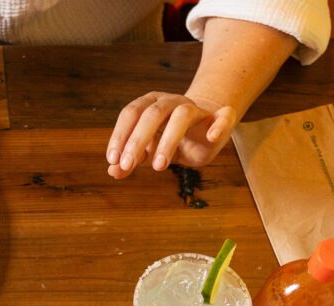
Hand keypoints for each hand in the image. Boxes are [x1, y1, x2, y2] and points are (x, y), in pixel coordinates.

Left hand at [106, 92, 237, 178]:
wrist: (203, 132)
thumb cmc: (169, 140)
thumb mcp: (148, 153)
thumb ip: (132, 160)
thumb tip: (113, 171)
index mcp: (149, 105)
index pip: (130, 113)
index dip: (120, 135)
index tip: (113, 159)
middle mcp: (170, 102)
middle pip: (152, 114)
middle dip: (137, 140)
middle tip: (128, 165)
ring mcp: (195, 108)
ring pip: (181, 115)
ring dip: (168, 141)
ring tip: (158, 166)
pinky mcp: (219, 117)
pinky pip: (224, 116)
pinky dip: (219, 124)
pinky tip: (213, 136)